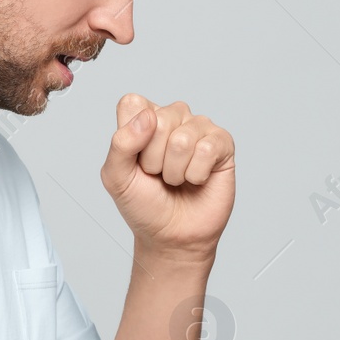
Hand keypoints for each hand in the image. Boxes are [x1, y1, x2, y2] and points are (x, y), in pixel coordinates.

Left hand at [100, 94, 235, 260]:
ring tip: (176, 180)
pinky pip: (207, 149)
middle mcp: (173, 116)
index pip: (133, 104)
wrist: (172, 236)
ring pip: (182, 139)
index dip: (131, 137)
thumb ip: (121, 144)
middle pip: (159, 121)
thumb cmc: (144, 205)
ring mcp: (199, 127)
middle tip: (157, 175)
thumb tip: (149, 116)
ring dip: (175, 171)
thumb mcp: (116, 178)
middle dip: (153, 160)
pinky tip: (196, 181)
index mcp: (143, 117)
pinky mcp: (222, 143)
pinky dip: (196, 175)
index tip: (134, 161)